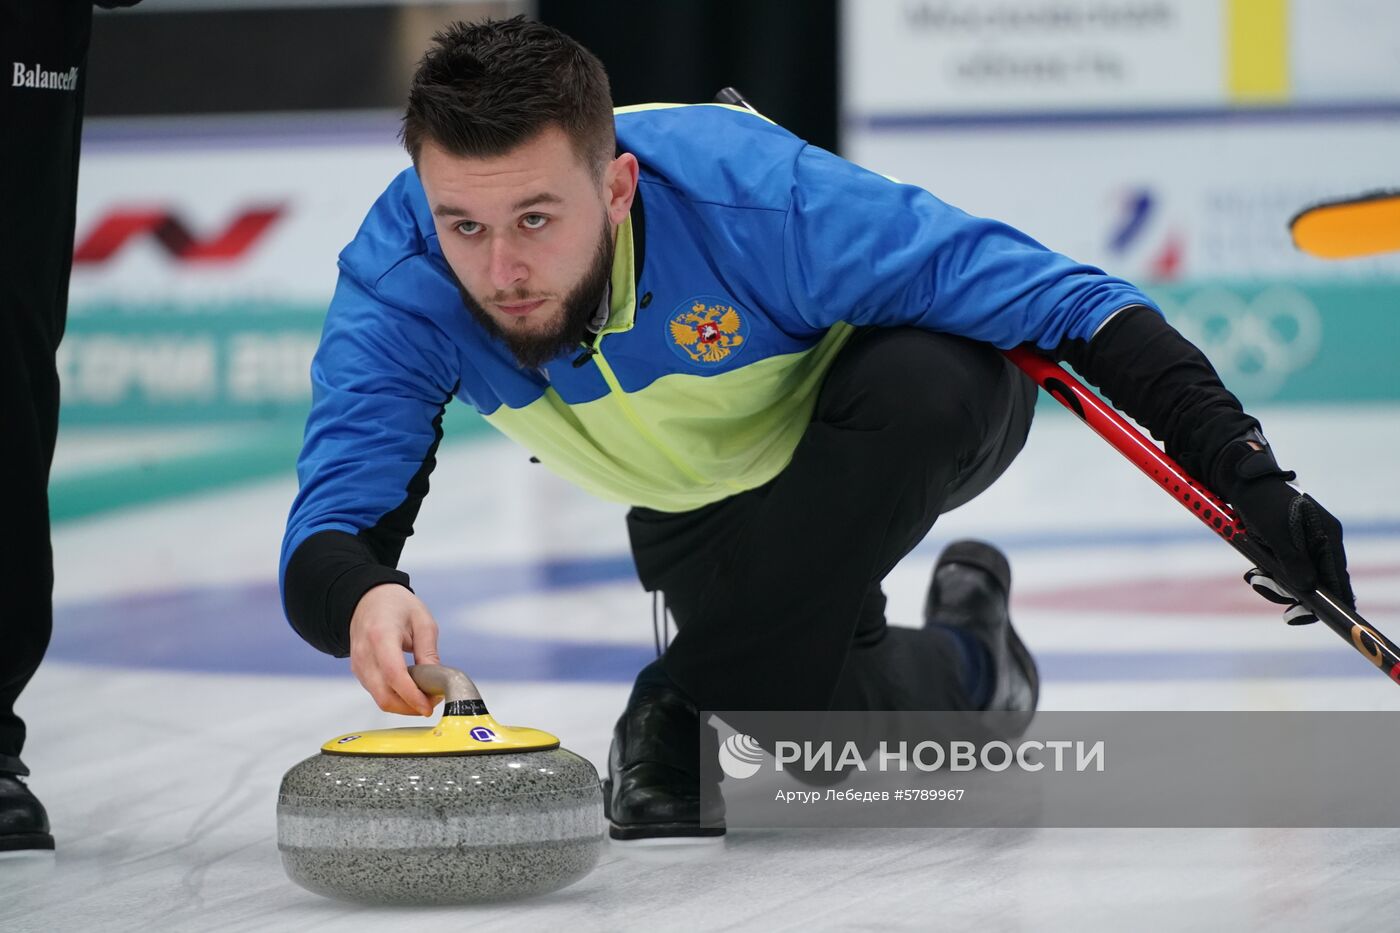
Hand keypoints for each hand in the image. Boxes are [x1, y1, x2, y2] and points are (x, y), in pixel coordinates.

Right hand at [348, 583, 441, 714]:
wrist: (369, 598)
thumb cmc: (396, 605)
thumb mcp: (422, 621)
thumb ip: (428, 652)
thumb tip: (436, 681)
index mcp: (381, 636)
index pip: (393, 674)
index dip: (412, 695)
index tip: (429, 706)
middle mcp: (364, 653)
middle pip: (384, 696)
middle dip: (410, 707)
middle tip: (432, 702)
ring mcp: (358, 664)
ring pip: (380, 699)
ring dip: (404, 705)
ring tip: (425, 695)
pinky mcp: (358, 671)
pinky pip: (376, 693)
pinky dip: (395, 697)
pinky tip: (410, 689)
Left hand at [1221, 442, 1355, 622]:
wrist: (1243, 485)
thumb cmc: (1261, 505)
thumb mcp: (1275, 534)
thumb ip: (1293, 561)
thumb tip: (1308, 590)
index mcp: (1327, 535)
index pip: (1337, 577)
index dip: (1332, 601)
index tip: (1318, 618)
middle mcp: (1322, 541)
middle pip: (1317, 582)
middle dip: (1290, 591)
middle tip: (1260, 585)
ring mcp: (1307, 544)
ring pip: (1299, 578)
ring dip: (1275, 582)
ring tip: (1253, 576)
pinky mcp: (1291, 546)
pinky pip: (1286, 570)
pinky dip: (1272, 574)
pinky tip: (1256, 571)